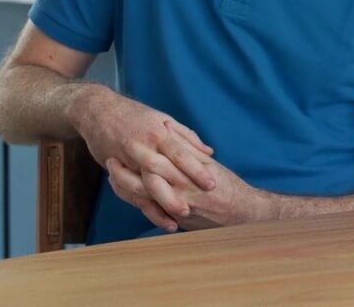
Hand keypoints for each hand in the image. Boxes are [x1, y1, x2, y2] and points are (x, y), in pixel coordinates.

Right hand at [70, 86, 217, 225]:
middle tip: (194, 208)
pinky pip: (129, 191)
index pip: (181, 154)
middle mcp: (144, 147)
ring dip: (160, 204)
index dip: (196, 170)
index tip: (212, 184)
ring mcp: (128, 159)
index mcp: (159, 133)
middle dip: (178, 191)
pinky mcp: (116, 168)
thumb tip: (209, 152)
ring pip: (145, 185)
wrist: (98, 111)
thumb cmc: (135, 116)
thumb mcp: (163, 120)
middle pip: (162, 172)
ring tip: (176, 220)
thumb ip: (187, 137)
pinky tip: (154, 217)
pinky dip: (142, 205)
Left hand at [104, 156, 273, 232]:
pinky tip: (126, 194)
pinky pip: (151, 212)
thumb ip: (190, 150)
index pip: (159, 159)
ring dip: (126, 186)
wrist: (244, 213)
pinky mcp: (177, 220)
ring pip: (144, 196)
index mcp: (189, 171)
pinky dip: (136, 202)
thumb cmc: (229, 187)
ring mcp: (178, 206)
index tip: (125, 141)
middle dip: (126, 169)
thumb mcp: (210, 165)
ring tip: (112, 176)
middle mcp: (182, 189)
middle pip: (147, 177)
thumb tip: (170, 133)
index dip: (140, 151)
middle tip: (110, 159)